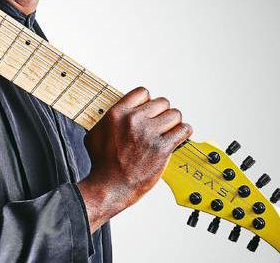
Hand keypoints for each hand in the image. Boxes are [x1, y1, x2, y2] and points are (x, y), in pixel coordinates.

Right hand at [77, 86, 191, 231]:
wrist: (109, 186)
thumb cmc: (101, 164)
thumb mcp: (95, 134)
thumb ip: (107, 120)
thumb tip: (115, 114)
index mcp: (117, 113)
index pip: (142, 93)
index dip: (147, 103)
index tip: (148, 112)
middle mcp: (133, 120)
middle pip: (162, 103)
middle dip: (162, 113)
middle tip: (159, 125)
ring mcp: (148, 133)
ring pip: (175, 114)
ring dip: (174, 123)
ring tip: (169, 131)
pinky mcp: (162, 148)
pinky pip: (183, 130)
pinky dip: (184, 133)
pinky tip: (178, 137)